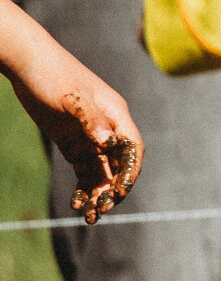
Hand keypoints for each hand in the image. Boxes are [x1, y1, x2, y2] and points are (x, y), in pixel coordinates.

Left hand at [4, 29, 141, 221]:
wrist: (29, 64)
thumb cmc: (53, 75)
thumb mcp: (70, 98)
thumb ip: (92, 121)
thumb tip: (109, 144)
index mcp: (115, 115)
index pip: (132, 149)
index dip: (130, 172)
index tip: (120, 193)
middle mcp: (107, 128)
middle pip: (118, 165)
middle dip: (112, 190)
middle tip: (99, 211)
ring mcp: (90, 135)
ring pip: (101, 171)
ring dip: (98, 194)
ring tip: (88, 216)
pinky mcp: (73, 141)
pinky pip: (84, 169)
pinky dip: (82, 187)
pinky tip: (75, 203)